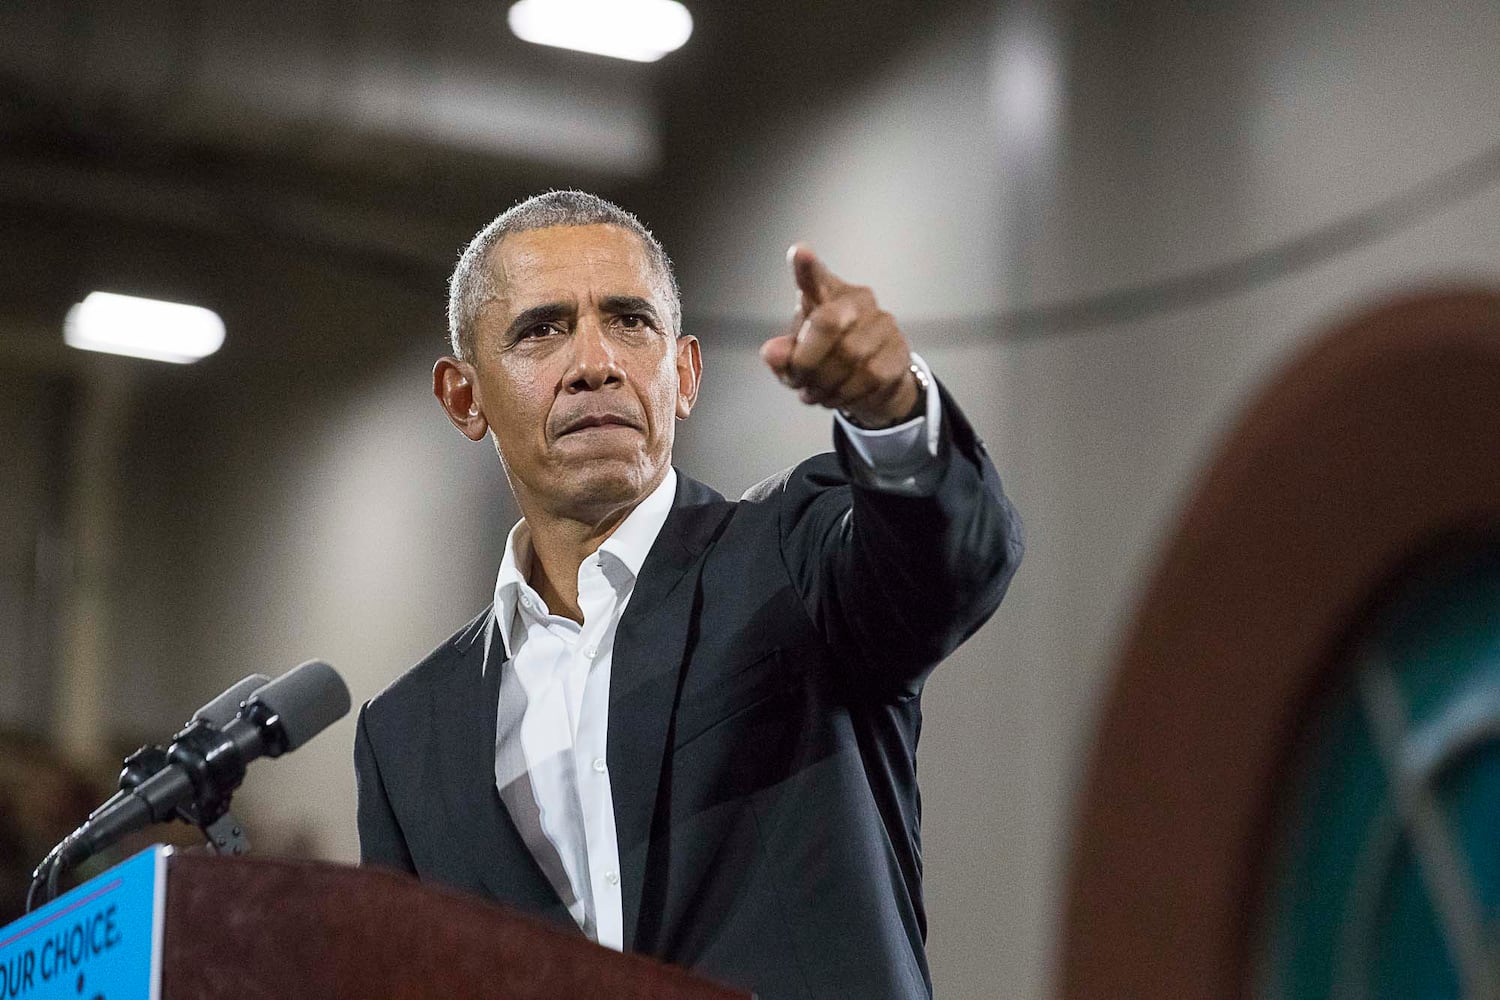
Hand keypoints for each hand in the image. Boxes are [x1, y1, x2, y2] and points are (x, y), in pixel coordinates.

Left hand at [759, 245, 919, 428]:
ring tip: (815, 392)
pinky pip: (869, 377)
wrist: (871, 383)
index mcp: (825, 292)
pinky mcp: (899, 350)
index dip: (806, 265)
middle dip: (807, 361)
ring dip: (825, 383)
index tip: (800, 253)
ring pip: (849, 356)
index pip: (814, 276)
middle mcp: (857, 300)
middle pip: (828, 324)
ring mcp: (883, 323)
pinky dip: (847, 394)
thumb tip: (771, 354)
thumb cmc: (827, 356)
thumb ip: (782, 353)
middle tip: (797, 380)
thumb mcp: (796, 355)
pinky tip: (837, 396)